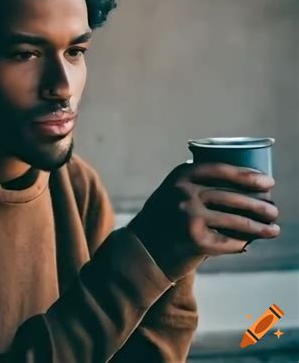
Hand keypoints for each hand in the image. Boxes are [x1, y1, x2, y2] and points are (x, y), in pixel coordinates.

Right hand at [127, 162, 278, 281]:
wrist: (143, 248)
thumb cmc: (164, 219)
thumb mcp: (172, 193)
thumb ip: (196, 185)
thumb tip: (243, 184)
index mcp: (180, 176)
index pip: (220, 169)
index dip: (247, 174)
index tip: (268, 181)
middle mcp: (184, 193)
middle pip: (232, 196)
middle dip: (259, 203)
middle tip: (274, 209)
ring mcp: (189, 216)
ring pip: (236, 220)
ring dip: (259, 226)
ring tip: (274, 228)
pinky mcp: (195, 240)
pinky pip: (228, 241)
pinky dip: (241, 243)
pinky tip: (251, 243)